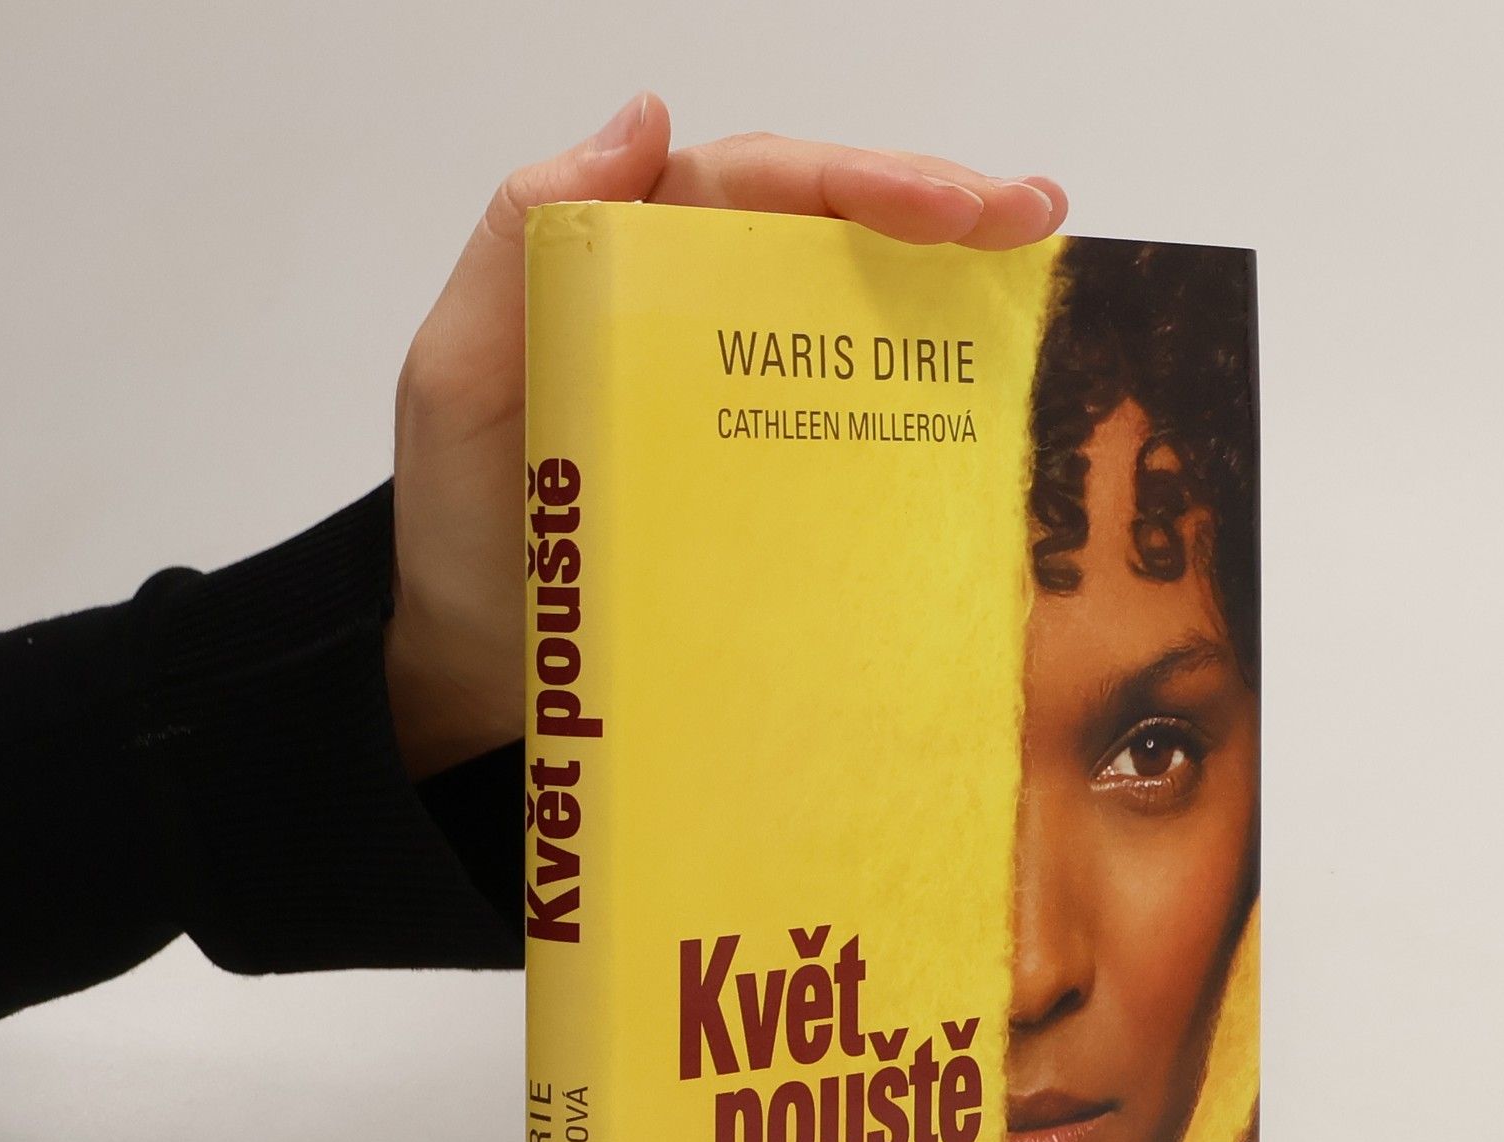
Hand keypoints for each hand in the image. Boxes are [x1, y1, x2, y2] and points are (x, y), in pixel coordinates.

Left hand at [384, 92, 1067, 778]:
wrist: (476, 662)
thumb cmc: (461, 521)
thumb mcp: (459, 371)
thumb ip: (520, 240)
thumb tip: (645, 118)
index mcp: (632, 264)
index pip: (757, 188)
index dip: (858, 182)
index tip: (953, 206)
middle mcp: (700, 314)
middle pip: (827, 232)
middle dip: (937, 210)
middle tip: (1035, 219)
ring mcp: (745, 399)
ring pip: (855, 311)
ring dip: (952, 283)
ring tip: (1044, 265)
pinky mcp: (771, 479)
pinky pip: (853, 421)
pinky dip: (924, 397)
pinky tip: (996, 390)